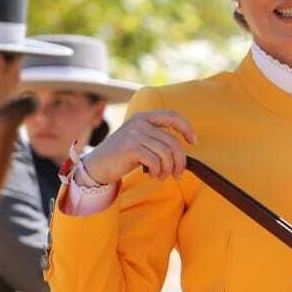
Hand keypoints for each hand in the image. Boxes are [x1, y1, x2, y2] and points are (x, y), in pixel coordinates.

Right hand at [82, 110, 196, 182]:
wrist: (97, 166)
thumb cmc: (123, 156)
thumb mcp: (141, 142)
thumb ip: (158, 140)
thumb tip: (183, 152)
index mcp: (144, 117)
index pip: (173, 116)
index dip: (187, 128)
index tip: (193, 141)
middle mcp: (140, 122)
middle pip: (173, 142)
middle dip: (180, 161)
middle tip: (177, 174)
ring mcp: (135, 134)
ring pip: (166, 153)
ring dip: (167, 169)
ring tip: (161, 176)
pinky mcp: (131, 148)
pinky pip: (156, 161)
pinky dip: (157, 171)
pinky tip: (151, 174)